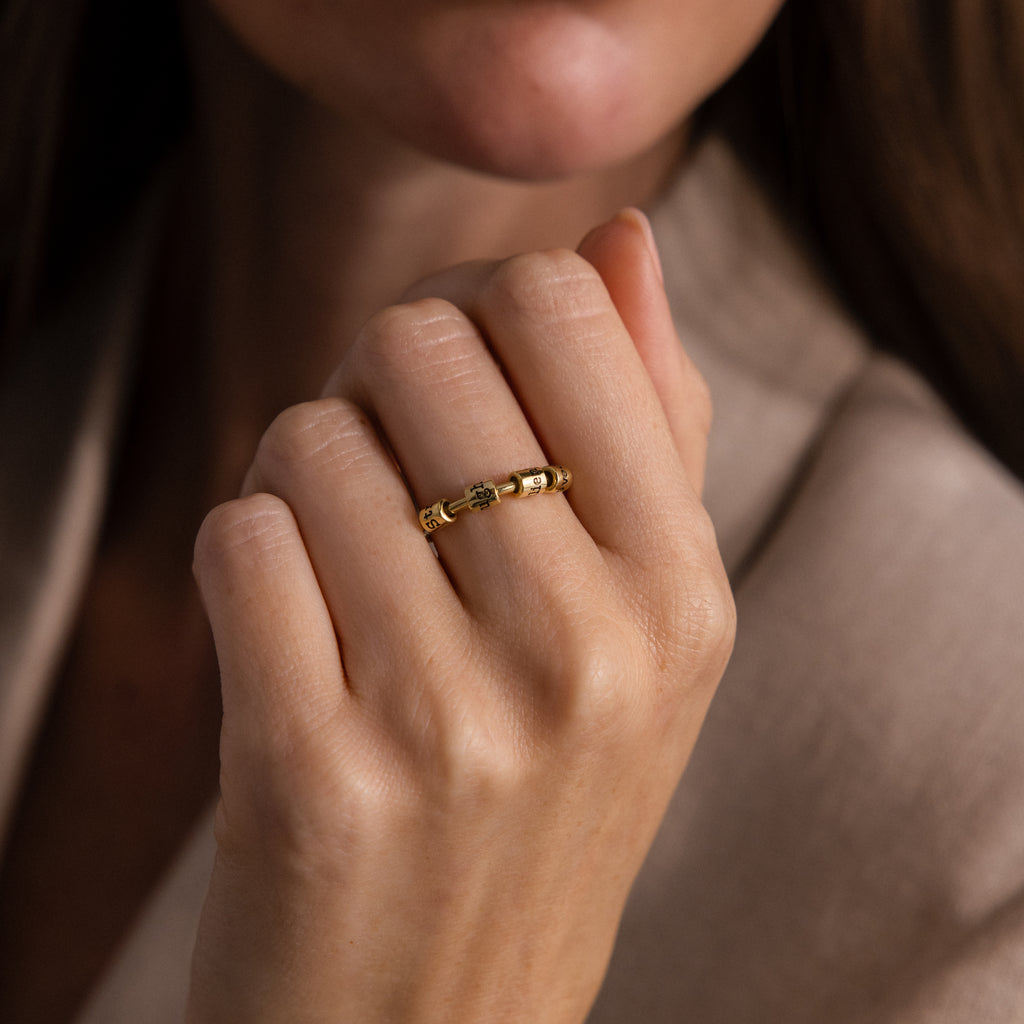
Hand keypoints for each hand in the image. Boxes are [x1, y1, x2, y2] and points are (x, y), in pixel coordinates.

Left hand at [188, 209, 733, 1022]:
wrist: (440, 1018)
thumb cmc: (541, 792)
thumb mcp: (642, 623)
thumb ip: (645, 421)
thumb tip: (621, 239)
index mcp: (684, 593)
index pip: (560, 308)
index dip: (480, 312)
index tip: (462, 379)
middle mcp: (588, 649)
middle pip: (418, 347)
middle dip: (378, 382)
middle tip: (390, 468)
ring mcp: (451, 718)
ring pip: (307, 439)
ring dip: (301, 479)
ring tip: (345, 570)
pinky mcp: (312, 776)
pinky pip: (237, 538)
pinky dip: (243, 556)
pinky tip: (289, 627)